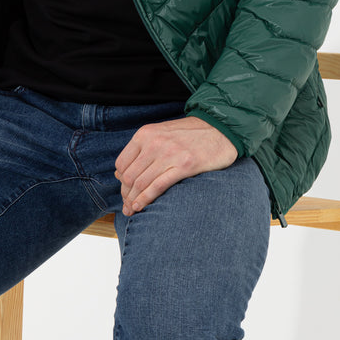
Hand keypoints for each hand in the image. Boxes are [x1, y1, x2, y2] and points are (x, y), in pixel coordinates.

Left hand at [114, 116, 237, 216]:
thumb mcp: (160, 134)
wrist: (220, 129)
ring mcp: (169, 154)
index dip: (121, 181)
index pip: (121, 163)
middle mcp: (154, 142)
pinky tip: (140, 207)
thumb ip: (141, 150)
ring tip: (131, 210)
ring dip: (133, 200)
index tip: (125, 191)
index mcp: (145, 134)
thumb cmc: (189, 134)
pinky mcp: (184, 166)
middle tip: (127, 206)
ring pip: (141, 183)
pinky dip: (145, 199)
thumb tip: (119, 174)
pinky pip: (157, 186)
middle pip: (129, 176)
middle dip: (126, 194)